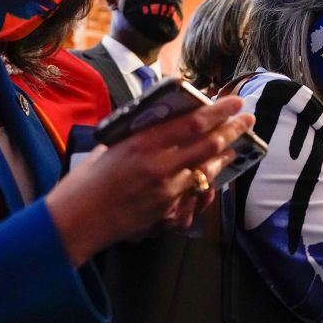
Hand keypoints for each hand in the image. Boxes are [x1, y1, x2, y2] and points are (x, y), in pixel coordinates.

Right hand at [46, 96, 254, 265]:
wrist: (75, 221)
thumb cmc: (87, 179)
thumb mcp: (111, 146)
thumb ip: (141, 133)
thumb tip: (167, 118)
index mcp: (142, 143)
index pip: (191, 123)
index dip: (218, 111)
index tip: (234, 101)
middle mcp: (158, 166)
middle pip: (208, 145)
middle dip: (232, 130)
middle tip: (247, 118)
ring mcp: (165, 190)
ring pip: (208, 170)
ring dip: (225, 155)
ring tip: (235, 145)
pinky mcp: (166, 210)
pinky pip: (195, 192)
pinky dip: (207, 180)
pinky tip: (213, 172)